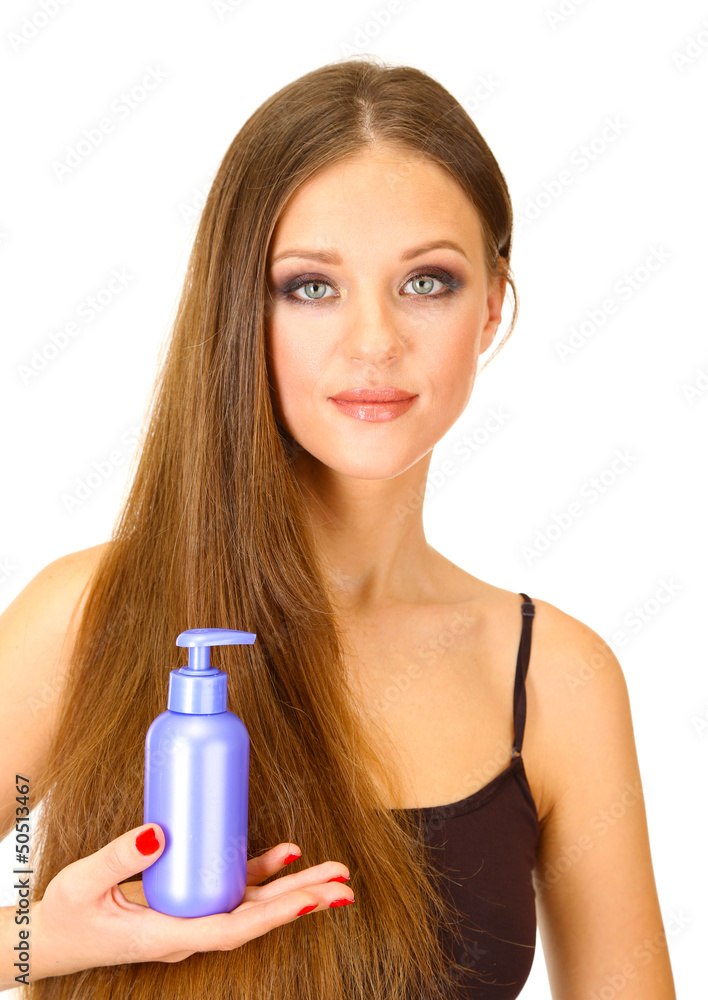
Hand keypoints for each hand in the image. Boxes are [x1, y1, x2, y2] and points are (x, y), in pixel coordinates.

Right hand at [31, 823, 352, 980]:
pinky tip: (290, 854)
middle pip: (256, 917)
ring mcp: (192, 913)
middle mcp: (189, 928)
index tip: (309, 900)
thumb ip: (119, 857)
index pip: (232, 929)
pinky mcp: (189, 896)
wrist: (54, 936)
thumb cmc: (67, 915)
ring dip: (294, 887)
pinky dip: (263, 871)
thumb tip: (162, 832)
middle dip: (302, 901)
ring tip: (334, 874)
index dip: (273, 915)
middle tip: (344, 885)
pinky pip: (234, 886)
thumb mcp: (82, 884)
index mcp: (168, 934)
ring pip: (252, 902)